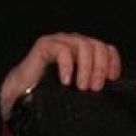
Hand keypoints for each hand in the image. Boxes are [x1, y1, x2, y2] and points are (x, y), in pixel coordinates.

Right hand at [0, 33, 121, 119]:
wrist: (22, 92)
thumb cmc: (49, 91)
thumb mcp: (77, 88)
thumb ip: (92, 84)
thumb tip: (111, 94)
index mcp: (83, 51)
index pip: (106, 48)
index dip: (113, 61)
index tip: (112, 79)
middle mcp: (73, 42)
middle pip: (97, 46)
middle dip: (99, 67)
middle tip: (95, 88)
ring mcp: (59, 41)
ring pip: (83, 45)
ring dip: (86, 68)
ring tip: (81, 87)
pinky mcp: (45, 45)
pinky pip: (62, 50)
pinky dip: (67, 66)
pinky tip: (66, 81)